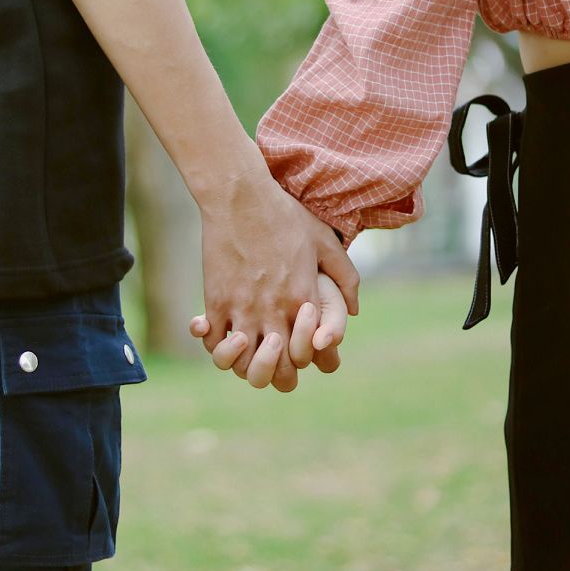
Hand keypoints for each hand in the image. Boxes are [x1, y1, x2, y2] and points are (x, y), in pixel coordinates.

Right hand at [196, 167, 359, 392]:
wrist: (241, 197)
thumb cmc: (285, 215)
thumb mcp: (325, 241)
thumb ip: (346, 277)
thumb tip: (356, 310)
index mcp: (303, 300)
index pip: (308, 356)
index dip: (303, 361)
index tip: (296, 346)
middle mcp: (275, 312)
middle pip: (275, 372)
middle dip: (275, 373)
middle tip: (270, 353)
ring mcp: (243, 309)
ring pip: (242, 364)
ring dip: (244, 362)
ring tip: (244, 343)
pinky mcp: (216, 301)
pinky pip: (213, 342)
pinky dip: (216, 345)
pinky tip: (218, 329)